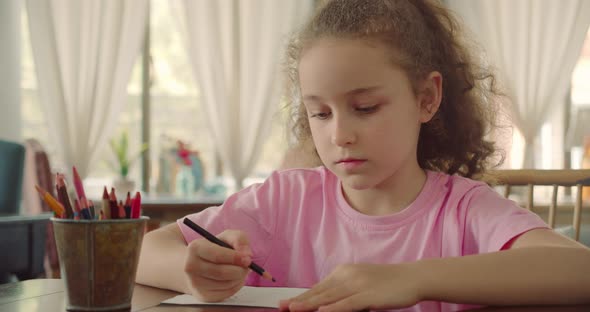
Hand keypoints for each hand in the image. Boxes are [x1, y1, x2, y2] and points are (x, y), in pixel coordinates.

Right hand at [183, 229, 252, 301]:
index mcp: (195, 248)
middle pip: (222, 272)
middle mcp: (191, 266)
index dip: (236, 258)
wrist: (197, 264)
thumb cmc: (215, 248)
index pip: (217, 256)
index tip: (248, 259)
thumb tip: (247, 254)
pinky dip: (236, 286)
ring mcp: (195, 283)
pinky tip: (234, 278)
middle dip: (240, 270)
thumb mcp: (226, 237)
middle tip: (248, 266)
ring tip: (239, 270)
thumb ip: (239, 239)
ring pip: (226, 284)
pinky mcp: (202, 295)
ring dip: (239, 278)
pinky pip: (226, 293)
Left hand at [279, 263, 422, 311]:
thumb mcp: (361, 284)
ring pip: (329, 298)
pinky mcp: (368, 295)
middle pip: (319, 292)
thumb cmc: (388, 284)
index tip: (284, 304)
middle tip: (281, 307)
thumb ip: (343, 292)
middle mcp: (347, 276)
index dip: (300, 297)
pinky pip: (348, 304)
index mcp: (343, 273)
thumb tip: (325, 303)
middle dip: (299, 302)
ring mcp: (357, 285)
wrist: (412, 278)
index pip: (317, 288)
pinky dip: (334, 308)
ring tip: (293, 310)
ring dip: (310, 305)